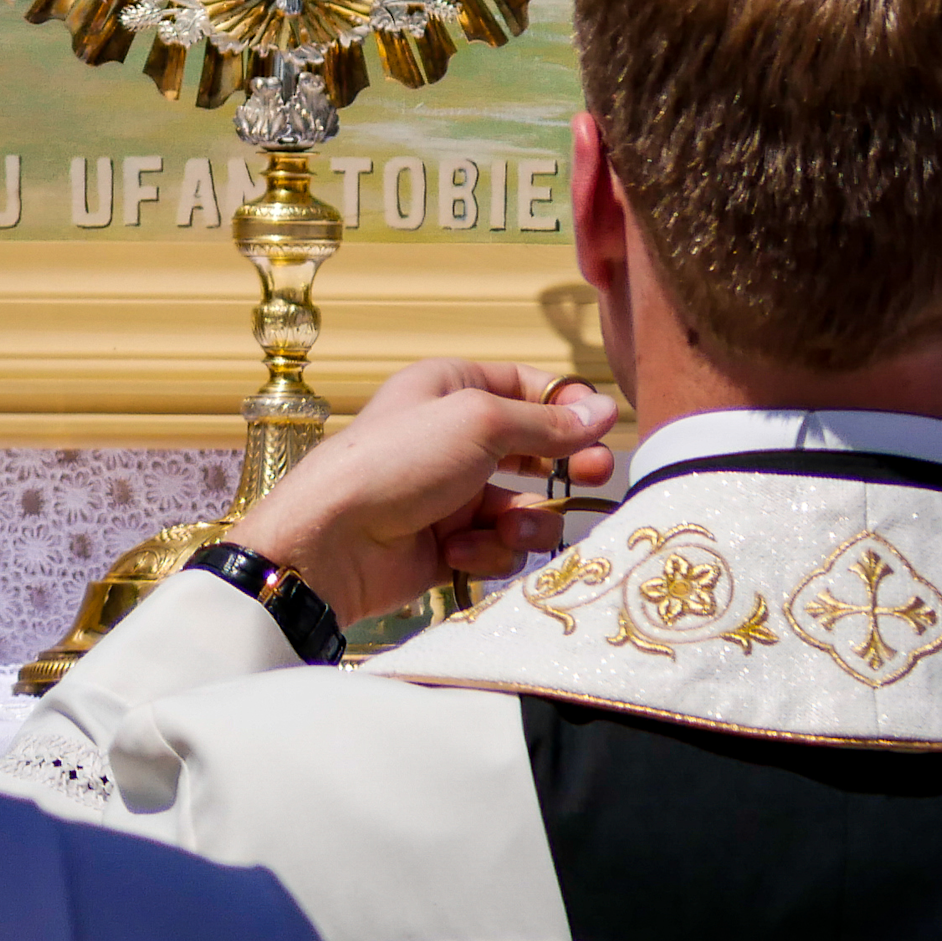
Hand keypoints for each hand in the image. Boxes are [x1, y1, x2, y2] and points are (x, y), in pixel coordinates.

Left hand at [225, 360, 616, 625]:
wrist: (336, 541)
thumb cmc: (399, 462)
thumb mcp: (479, 423)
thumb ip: (546, 424)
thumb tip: (604, 411)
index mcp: (451, 390)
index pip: (526, 388)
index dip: (566, 408)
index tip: (602, 427)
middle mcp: (452, 439)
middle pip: (533, 451)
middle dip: (563, 468)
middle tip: (594, 477)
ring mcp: (451, 495)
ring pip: (522, 509)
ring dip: (524, 523)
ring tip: (507, 530)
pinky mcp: (449, 545)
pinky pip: (497, 548)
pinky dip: (488, 552)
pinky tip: (460, 552)